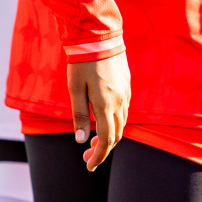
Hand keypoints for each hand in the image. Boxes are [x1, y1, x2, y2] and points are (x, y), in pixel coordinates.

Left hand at [66, 52, 129, 171]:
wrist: (98, 35)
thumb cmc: (81, 62)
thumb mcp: (75, 89)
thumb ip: (80, 115)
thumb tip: (82, 141)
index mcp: (106, 105)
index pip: (107, 140)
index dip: (99, 156)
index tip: (89, 166)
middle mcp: (120, 102)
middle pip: (116, 135)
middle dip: (103, 149)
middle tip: (87, 156)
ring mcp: (126, 94)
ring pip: (122, 124)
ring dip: (110, 137)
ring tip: (93, 142)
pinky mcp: (127, 86)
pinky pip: (124, 111)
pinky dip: (115, 123)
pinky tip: (103, 121)